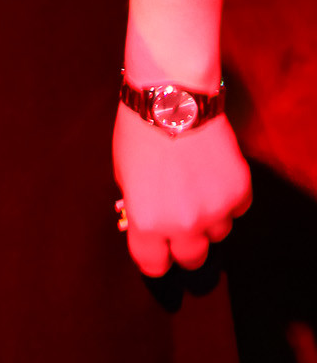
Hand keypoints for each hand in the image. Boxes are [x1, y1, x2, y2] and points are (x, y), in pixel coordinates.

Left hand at [112, 105, 251, 276]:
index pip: (154, 264)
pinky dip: (228, 198)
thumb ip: (137, 206)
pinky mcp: (239, 191)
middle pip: (192, 259)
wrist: (171, 97)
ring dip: (209, 218)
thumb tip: (145, 224)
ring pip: (218, 233)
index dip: (155, 256)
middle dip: (185, 244)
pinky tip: (214, 174)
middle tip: (182, 223)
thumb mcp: (123, 174)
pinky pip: (237, 209)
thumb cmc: (138, 132)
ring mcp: (215, 209)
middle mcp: (183, 224)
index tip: (157, 249)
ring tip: (197, 187)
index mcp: (147, 222)